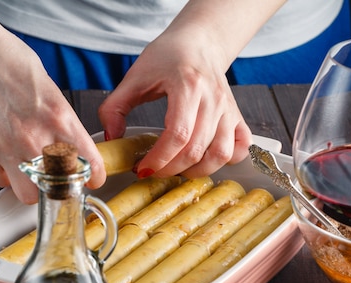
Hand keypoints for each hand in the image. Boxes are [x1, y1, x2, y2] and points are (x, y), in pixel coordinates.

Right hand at [0, 22, 104, 203]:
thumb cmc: (11, 64)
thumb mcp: (53, 92)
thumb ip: (64, 125)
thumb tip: (75, 149)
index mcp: (58, 118)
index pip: (88, 164)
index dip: (94, 175)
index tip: (93, 178)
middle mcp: (33, 137)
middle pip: (57, 189)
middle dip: (60, 186)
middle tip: (58, 177)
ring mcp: (4, 146)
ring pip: (27, 195)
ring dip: (32, 187)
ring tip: (31, 172)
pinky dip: (4, 174)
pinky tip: (7, 157)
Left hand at [98, 29, 251, 179]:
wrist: (199, 42)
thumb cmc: (168, 57)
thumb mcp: (134, 77)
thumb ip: (115, 108)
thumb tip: (111, 139)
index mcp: (188, 86)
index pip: (178, 135)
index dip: (159, 159)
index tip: (142, 168)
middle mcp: (213, 99)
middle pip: (197, 150)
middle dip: (171, 169)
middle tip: (153, 171)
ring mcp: (228, 110)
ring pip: (221, 154)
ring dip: (197, 171)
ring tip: (177, 169)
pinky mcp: (237, 117)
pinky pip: (240, 148)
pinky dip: (226, 161)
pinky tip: (205, 160)